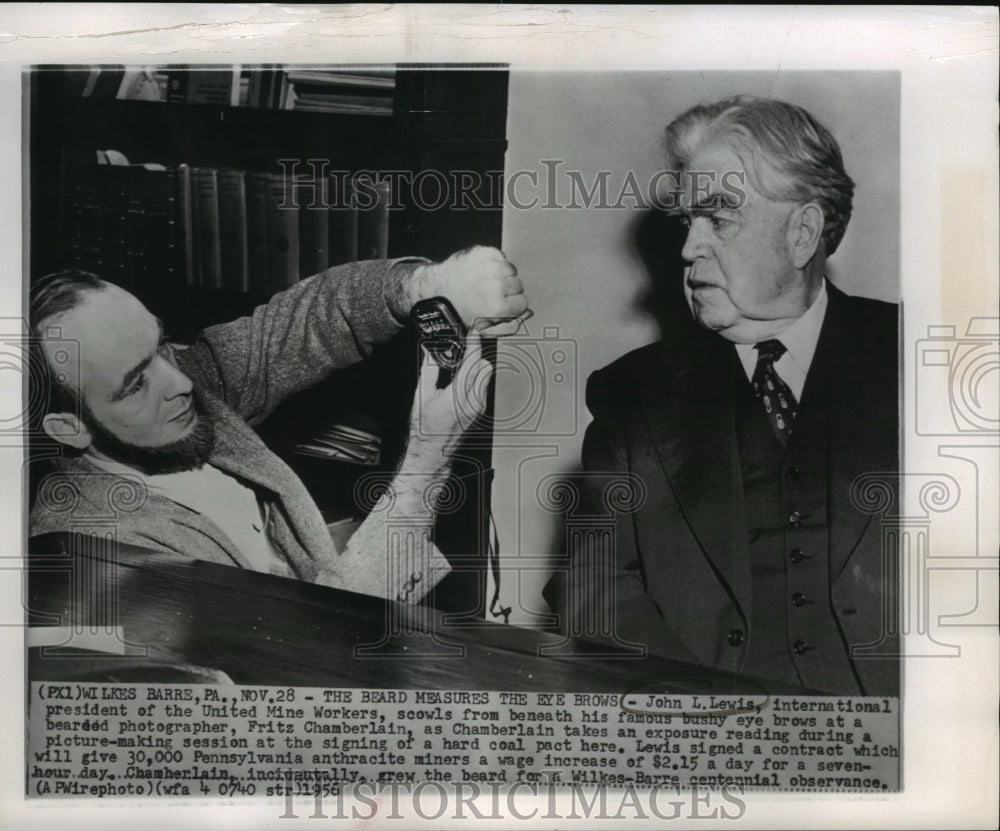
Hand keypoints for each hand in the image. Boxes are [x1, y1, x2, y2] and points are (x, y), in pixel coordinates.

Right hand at [408, 331, 492, 458]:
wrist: (432, 451)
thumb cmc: (425, 429)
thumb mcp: (421, 395)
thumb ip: (429, 370)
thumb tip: (430, 352)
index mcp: (457, 397)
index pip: (473, 363)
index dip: (474, 344)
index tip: (473, 333)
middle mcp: (472, 402)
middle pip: (485, 368)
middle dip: (475, 357)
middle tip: (461, 352)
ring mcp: (479, 407)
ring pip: (486, 377)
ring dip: (476, 368)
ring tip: (458, 368)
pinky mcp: (479, 410)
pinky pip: (483, 387)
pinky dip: (475, 379)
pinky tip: (460, 381)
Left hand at [416, 246, 530, 335]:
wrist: (437, 290)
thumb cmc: (461, 311)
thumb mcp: (485, 330)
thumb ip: (511, 325)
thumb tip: (528, 313)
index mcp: (498, 307)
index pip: (524, 302)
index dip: (511, 305)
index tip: (499, 305)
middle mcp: (496, 285)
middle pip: (519, 285)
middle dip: (507, 291)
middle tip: (488, 294)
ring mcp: (490, 266)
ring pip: (511, 270)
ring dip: (501, 276)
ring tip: (484, 282)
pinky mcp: (483, 252)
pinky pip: (501, 257)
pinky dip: (494, 263)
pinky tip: (480, 272)